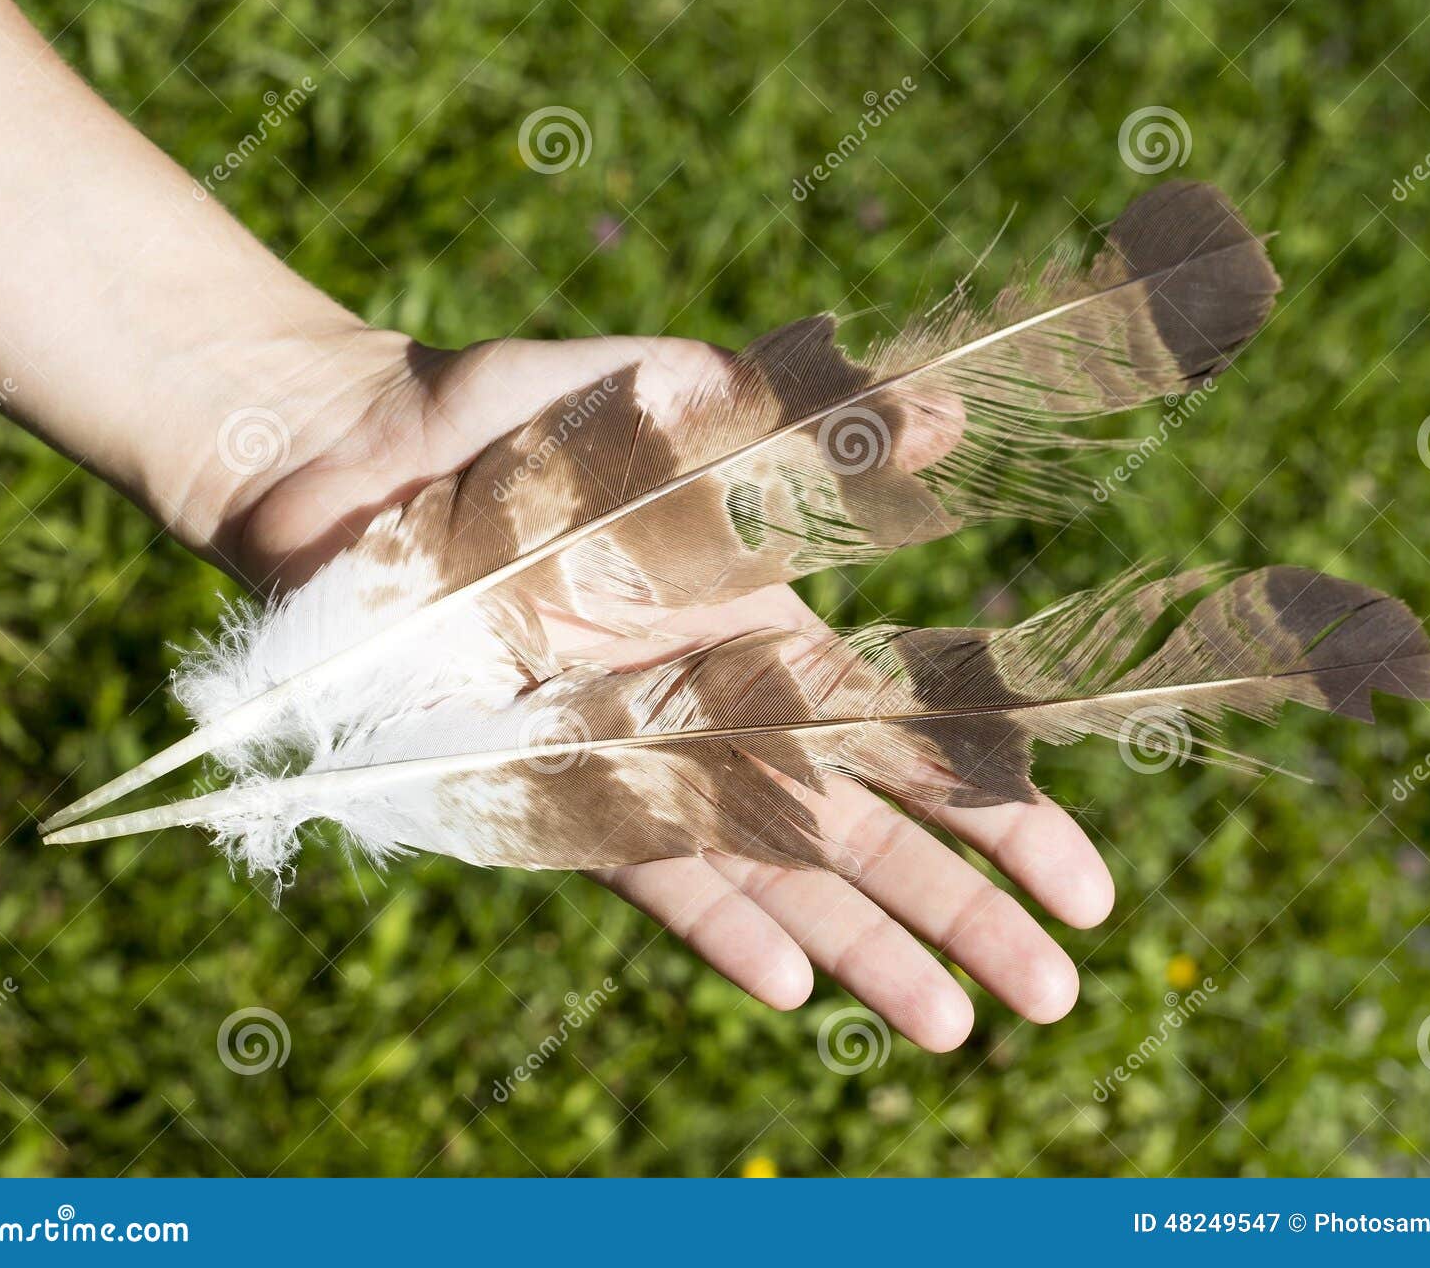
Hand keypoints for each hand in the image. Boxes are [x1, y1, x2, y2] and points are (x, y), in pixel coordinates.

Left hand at [213, 329, 1114, 1051]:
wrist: (345, 458)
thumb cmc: (507, 412)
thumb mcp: (663, 397)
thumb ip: (793, 424)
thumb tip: (950, 412)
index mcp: (756, 618)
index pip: (903, 728)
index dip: (996, 803)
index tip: (1084, 879)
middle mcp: (708, 701)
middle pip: (858, 821)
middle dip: (960, 905)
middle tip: (1057, 995)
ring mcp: (626, 750)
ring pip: (764, 866)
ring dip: (859, 945)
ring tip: (953, 1031)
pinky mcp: (533, 782)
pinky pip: (637, 863)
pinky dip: (710, 920)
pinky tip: (788, 985)